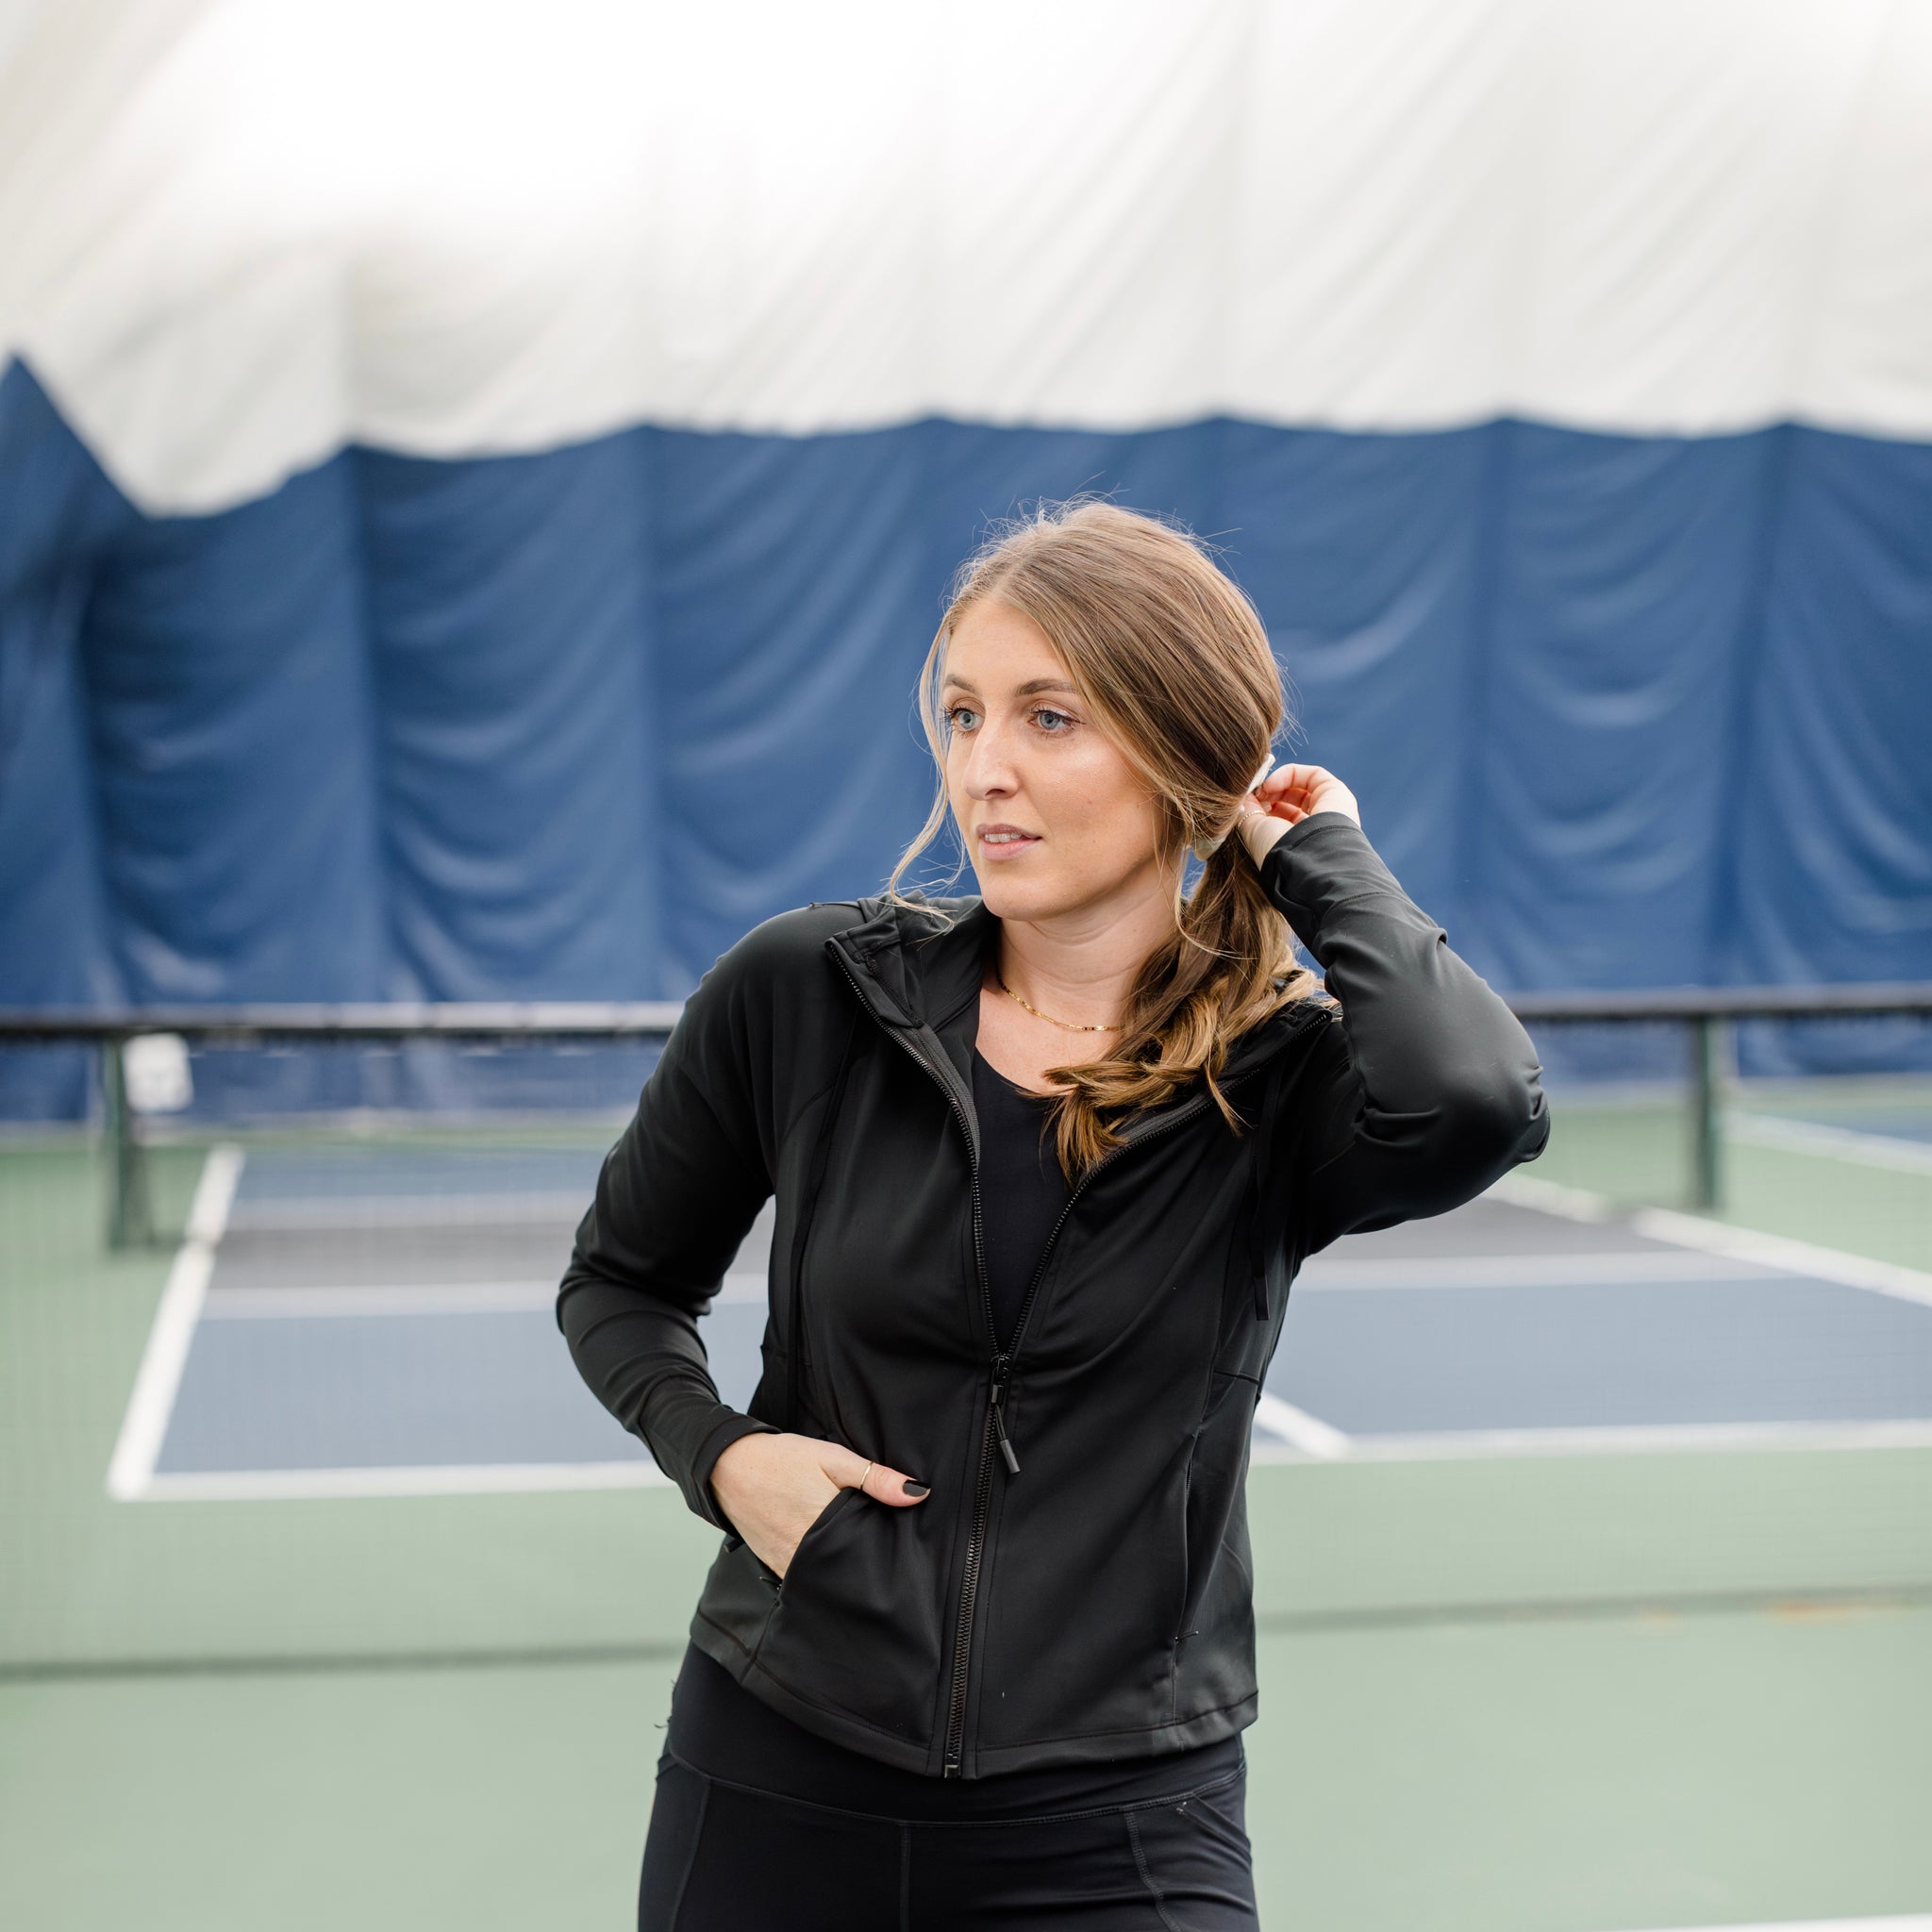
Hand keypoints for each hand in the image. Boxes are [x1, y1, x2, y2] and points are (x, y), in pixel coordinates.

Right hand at [710, 1432, 928, 1578]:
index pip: (870, 1551)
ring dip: (844, 1569)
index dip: (889, 1550)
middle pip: (851, 1569)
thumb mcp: (833, 1458)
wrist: (728, 1468)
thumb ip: (875, 1478)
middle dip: (868, 1564)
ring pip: (829, 1578)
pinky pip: (806, 1579)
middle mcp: (807, 1554)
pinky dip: (821, 1571)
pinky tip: (831, 1558)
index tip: (904, 1547)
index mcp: (826, 1525)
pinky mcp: (776, 1568)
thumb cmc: (782, 1460)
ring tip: (860, 1556)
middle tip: (885, 1553)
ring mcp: (789, 1566)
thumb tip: (918, 1494)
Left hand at [1235, 762, 1360, 867]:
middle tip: (1255, 793)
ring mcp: (1329, 810)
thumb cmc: (1277, 849)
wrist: (1304, 856)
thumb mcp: (1253, 830)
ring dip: (1279, 783)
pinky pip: (1313, 775)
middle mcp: (1315, 828)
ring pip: (1303, 786)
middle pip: (1292, 800)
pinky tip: (1273, 783)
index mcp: (1297, 842)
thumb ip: (1247, 810)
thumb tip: (1243, 794)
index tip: (1247, 802)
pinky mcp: (1337, 794)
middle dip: (1271, 793)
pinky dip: (1290, 773)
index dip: (1263, 804)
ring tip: (1264, 789)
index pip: (1281, 816)